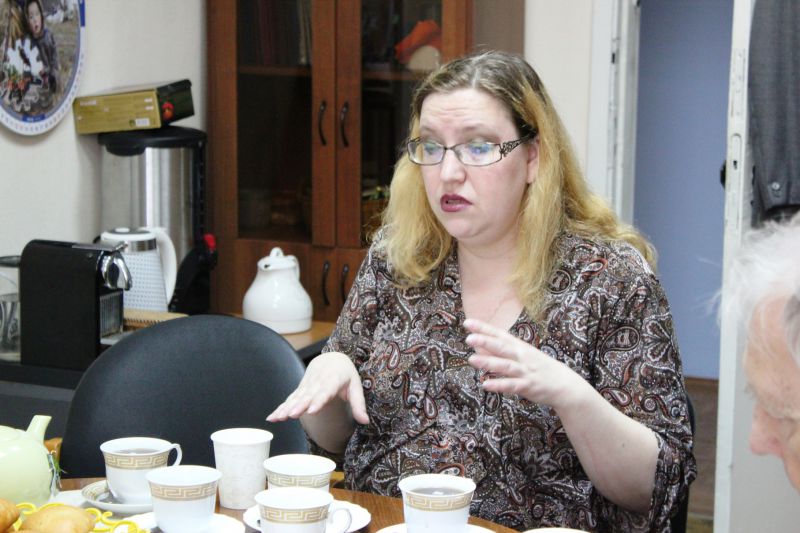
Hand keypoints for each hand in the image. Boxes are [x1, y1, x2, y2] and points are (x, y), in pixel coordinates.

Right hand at [266, 351, 368, 423]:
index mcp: (333, 379)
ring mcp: (307, 385)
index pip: (326, 391)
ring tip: (278, 418)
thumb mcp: (356, 387)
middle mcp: (318, 381)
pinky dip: (281, 407)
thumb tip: (366, 422)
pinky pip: (290, 398)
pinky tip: (272, 417)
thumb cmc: (345, 374)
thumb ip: (359, 404)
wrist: (331, 358)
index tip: (312, 410)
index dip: (319, 400)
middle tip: (292, 415)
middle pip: (308, 395)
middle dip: (299, 405)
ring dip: (286, 407)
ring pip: (296, 397)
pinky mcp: (300, 389)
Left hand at [464, 318, 588, 409]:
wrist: (564, 384)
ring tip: (471, 359)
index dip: (484, 328)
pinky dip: (499, 385)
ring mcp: (525, 371)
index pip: (499, 334)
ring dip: (489, 362)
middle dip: (485, 341)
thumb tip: (478, 345)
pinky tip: (485, 384)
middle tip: (468, 337)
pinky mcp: (528, 386)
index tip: (468, 323)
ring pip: (505, 365)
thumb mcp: (522, 355)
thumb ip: (500, 351)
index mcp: (519, 346)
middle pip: (502, 347)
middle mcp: (521, 356)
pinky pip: (512, 385)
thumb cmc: (538, 367)